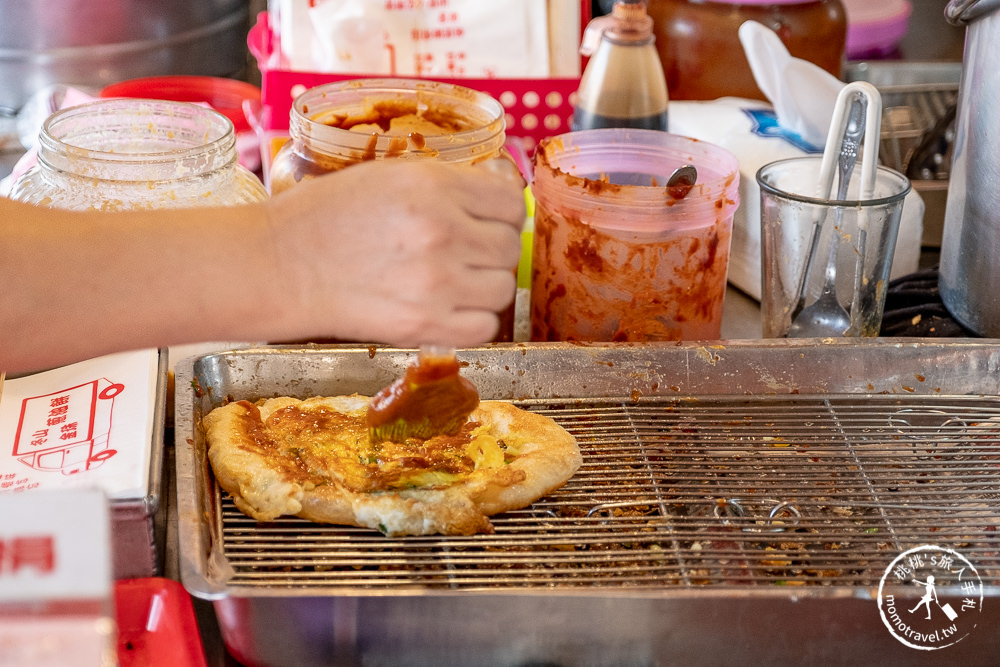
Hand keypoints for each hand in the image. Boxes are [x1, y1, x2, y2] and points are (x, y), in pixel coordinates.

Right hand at [263, 160, 525, 345]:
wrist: (277, 265)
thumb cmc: (323, 216)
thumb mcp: (388, 175)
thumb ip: (446, 185)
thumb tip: (495, 197)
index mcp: (433, 186)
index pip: (511, 204)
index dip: (501, 213)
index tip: (487, 220)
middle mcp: (442, 232)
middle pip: (510, 246)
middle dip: (490, 248)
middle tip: (460, 251)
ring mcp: (436, 283)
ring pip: (502, 288)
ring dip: (483, 285)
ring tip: (451, 279)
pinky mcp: (423, 325)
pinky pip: (485, 327)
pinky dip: (473, 320)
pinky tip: (447, 307)